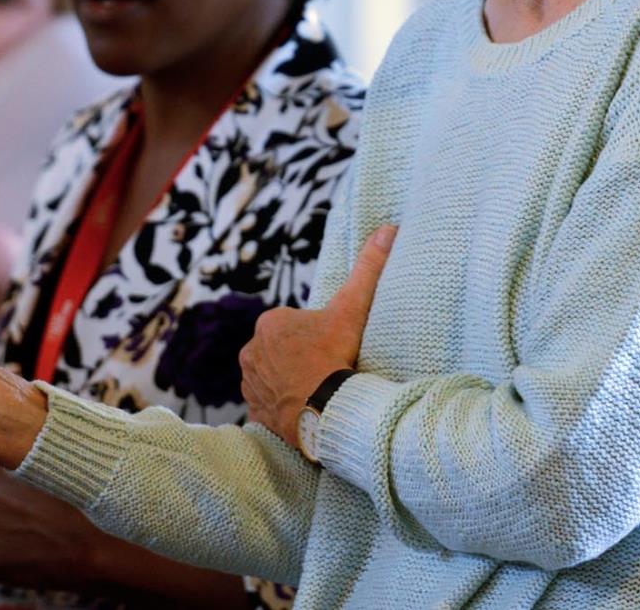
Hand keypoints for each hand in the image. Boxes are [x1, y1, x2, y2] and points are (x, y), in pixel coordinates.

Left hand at [239, 225, 395, 449]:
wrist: (324, 409)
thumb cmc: (336, 355)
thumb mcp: (353, 308)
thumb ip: (368, 268)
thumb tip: (388, 229)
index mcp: (270, 322)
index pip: (296, 326)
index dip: (318, 336)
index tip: (333, 348)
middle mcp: (251, 349)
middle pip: (284, 350)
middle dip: (302, 358)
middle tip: (328, 369)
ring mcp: (250, 381)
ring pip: (274, 375)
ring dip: (291, 381)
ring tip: (318, 389)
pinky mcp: (254, 409)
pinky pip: (269, 403)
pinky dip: (283, 404)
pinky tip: (304, 407)